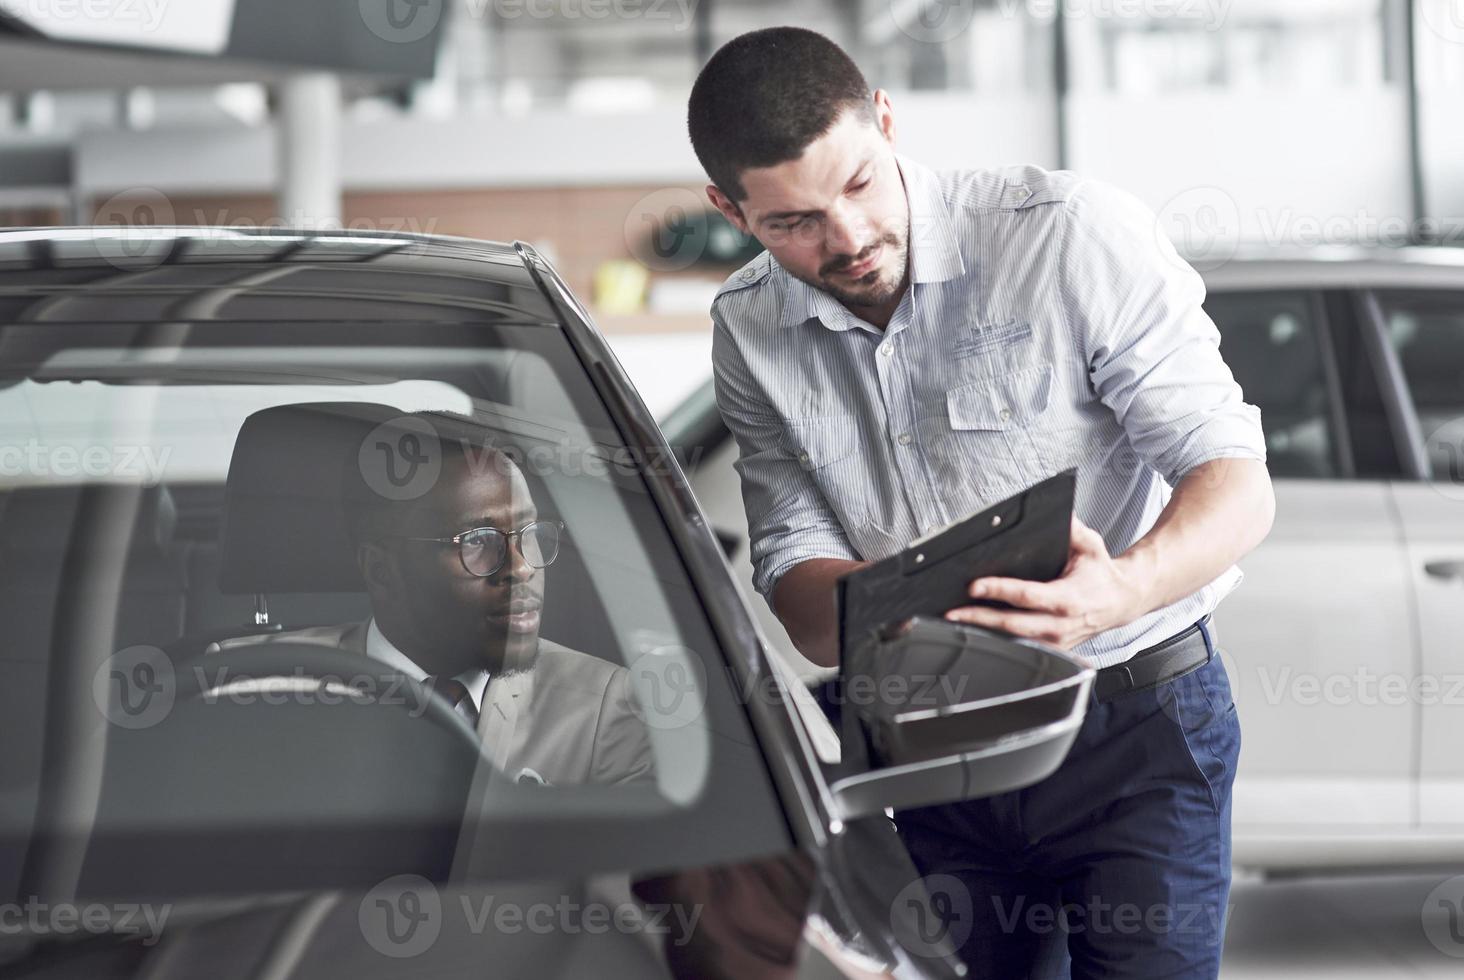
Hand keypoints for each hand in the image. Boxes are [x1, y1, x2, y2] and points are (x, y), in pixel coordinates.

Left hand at [944, 513, 1146, 651]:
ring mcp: (1056, 641)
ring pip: (1013, 641)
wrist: (1122, 601)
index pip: (1026, 596)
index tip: (974, 586)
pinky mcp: (1052, 648)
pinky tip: (977, 632)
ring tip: (957, 622)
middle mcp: (1060, 624)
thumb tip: (1057, 513)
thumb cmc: (1102, 574)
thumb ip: (1073, 529)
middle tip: (952, 612)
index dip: (998, 591)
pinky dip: (997, 640)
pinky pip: (1021, 647)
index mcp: (1068, 598)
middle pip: (1012, 625)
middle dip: (979, 618)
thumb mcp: (1091, 545)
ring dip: (983, 632)